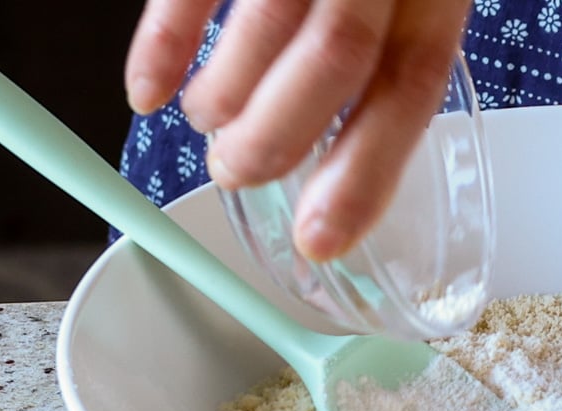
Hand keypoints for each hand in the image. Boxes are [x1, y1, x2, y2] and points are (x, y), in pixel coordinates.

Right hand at [125, 0, 472, 260]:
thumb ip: (399, 46)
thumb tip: (349, 158)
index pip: (410, 86)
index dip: (366, 171)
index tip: (323, 235)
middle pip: (336, 61)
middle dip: (279, 140)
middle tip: (241, 176)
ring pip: (266, 24)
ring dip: (226, 100)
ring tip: (213, 132)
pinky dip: (162, 43)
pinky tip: (151, 91)